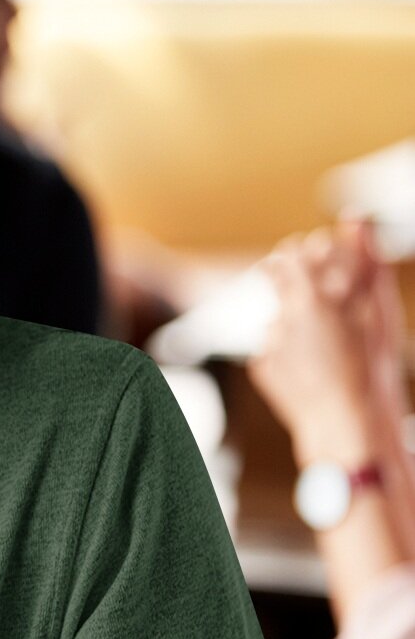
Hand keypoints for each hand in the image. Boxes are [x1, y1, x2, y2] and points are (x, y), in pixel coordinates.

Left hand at [250, 222, 397, 464]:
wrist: (343, 423)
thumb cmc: (369, 367)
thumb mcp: (375, 310)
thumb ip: (363, 260)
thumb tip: (354, 215)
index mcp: (310, 297)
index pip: (294, 254)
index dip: (301, 250)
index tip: (310, 250)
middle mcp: (283, 315)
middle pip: (276, 276)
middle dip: (288, 274)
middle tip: (305, 282)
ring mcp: (269, 342)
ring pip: (277, 317)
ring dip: (293, 323)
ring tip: (320, 345)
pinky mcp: (262, 367)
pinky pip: (271, 350)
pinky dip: (286, 354)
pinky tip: (309, 370)